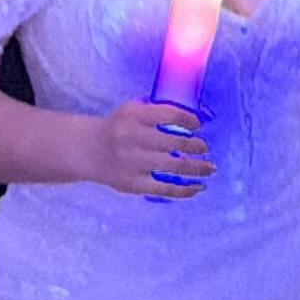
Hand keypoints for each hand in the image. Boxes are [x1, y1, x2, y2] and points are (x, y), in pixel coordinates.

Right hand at [85, 101, 213, 199]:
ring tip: (210, 167)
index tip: (198, 124)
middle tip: (205, 147)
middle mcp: (133, 138)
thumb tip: (192, 117)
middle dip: (196, 145)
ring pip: (174, 167)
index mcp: (134, 116)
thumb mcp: (131, 110)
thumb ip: (156, 111)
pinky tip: (198, 187)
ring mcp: (134, 163)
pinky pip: (165, 189)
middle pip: (175, 143)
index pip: (169, 115)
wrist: (88, 150)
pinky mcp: (133, 184)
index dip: (188, 120)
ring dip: (198, 167)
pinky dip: (185, 189)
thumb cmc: (117, 128)